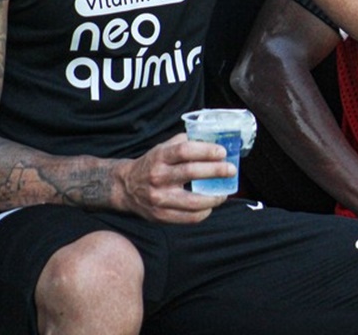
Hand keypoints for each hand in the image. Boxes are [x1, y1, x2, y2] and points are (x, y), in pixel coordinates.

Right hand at [112, 133, 233, 222]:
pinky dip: (204, 212)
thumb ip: (185, 142)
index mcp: (159, 157)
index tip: (222, 152)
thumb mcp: (163, 148)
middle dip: (216, 171)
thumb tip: (213, 140)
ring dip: (214, 197)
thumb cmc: (152, 164)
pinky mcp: (161, 216)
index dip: (206, 150)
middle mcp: (157, 177)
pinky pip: (189, 218)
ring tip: (224, 193)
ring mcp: (159, 198)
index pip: (185, 150)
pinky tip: (210, 206)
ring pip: (193, 201)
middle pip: (191, 172)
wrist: (126, 187)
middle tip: (231, 170)